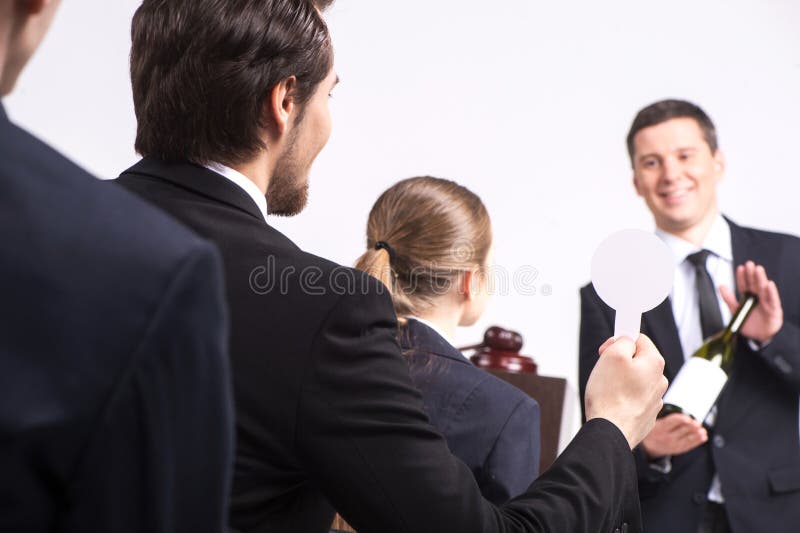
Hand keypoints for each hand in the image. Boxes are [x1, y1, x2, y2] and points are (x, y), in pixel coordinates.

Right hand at [585, 334, 667, 449]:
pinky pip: (633, 398)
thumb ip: (623, 341)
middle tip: (604, 369)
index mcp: (654, 363)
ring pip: (635, 380)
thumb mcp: (613, 355)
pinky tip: (611, 403)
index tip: (608, 347)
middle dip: (620, 362)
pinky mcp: (645, 415)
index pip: (639, 339)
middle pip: (637, 360)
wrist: (610, 431)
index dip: (620, 340)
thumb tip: (627, 341)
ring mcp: (654, 400)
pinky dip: (622, 397)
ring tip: (606, 389)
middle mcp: (659, 381)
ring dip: (620, 381)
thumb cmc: (610, 396)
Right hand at [640, 413, 706, 458]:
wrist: (648, 446)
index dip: (681, 419)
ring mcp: (672, 444)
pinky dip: (697, 441)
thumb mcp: (651, 420)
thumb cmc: (653, 428)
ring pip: (687, 439)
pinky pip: (689, 445)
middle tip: (698, 424)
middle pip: (682, 430)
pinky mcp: (677, 449)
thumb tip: (661, 399)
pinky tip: (703, 437)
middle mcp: (666, 437)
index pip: (673, 422)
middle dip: (692, 427)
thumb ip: (658, 411)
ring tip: (703, 431)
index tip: (689, 418)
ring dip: (697, 434)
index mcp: (660, 427)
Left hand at [719, 261, 782, 343]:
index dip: (742, 277)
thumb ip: (728, 298)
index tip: (740, 268)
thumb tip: (721, 285)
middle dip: (752, 274)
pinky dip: (771, 293)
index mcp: (748, 296)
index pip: (744, 285)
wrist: (757, 337)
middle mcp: (758, 297)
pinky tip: (769, 284)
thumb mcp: (735, 309)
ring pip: (763, 289)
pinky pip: (773, 300)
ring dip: (761, 279)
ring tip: (758, 270)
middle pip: (754, 284)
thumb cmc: (748, 322)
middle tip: (750, 264)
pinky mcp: (773, 310)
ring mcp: (766, 303)